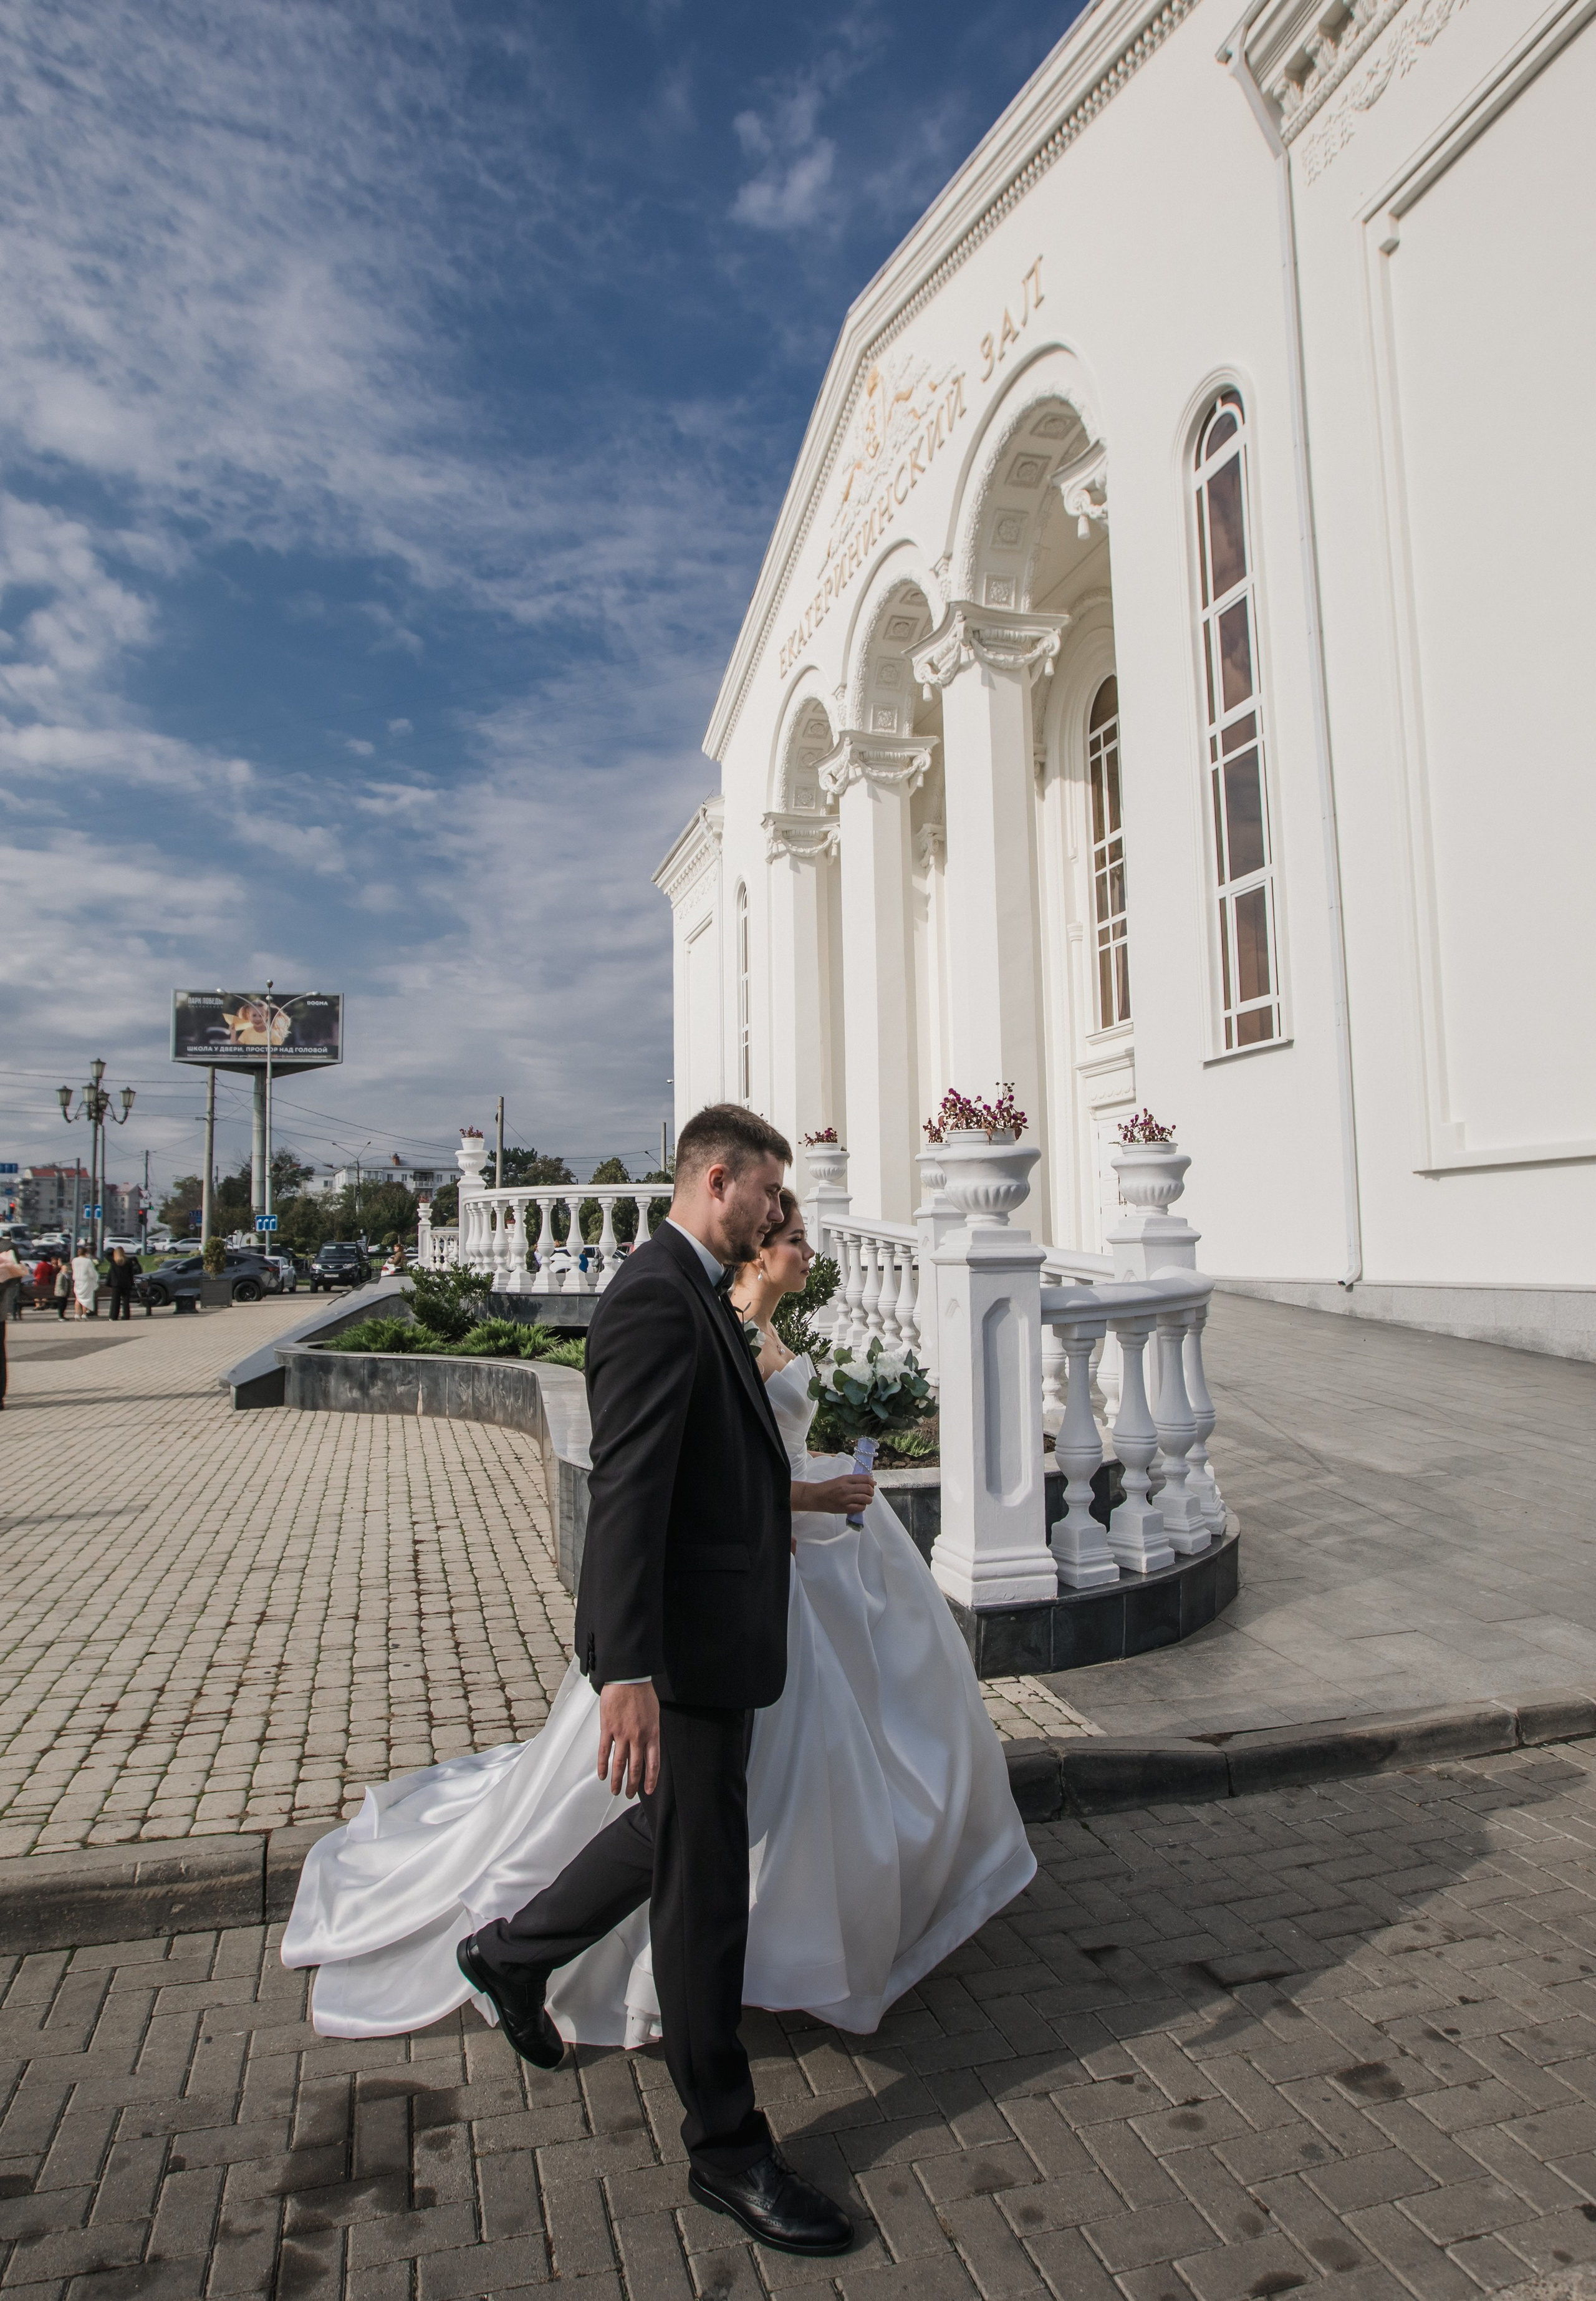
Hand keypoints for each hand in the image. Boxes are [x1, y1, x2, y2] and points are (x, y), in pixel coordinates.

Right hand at [597, 1681, 659, 1798]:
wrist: (627, 1678)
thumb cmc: (642, 1693)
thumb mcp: (654, 1714)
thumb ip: (650, 1732)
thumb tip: (648, 1746)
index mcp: (652, 1733)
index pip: (653, 1763)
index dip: (651, 1779)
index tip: (649, 1790)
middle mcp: (638, 1737)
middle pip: (635, 1767)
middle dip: (633, 1784)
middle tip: (630, 1794)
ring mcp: (622, 1734)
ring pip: (619, 1763)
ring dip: (617, 1780)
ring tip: (615, 1790)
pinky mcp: (607, 1728)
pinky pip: (604, 1752)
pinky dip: (603, 1765)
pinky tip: (602, 1775)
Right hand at [796, 1474, 875, 1514]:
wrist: (816, 1497)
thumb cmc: (827, 1488)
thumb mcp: (840, 1479)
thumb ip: (853, 1480)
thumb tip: (869, 1482)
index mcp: (846, 1479)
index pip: (865, 1479)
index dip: (871, 1482)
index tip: (872, 1484)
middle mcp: (847, 1488)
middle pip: (867, 1489)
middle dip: (871, 1491)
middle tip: (869, 1493)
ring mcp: (846, 1499)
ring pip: (866, 1499)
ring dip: (868, 1500)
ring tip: (864, 1500)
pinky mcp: (845, 1508)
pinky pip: (860, 1508)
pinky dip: (862, 1507)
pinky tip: (858, 1505)